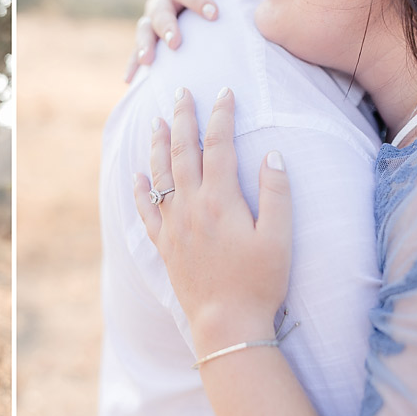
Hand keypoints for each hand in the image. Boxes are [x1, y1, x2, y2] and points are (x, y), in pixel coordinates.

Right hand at [124, 0, 228, 82]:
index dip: (198, 0)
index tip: (214, 14)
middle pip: (160, 12)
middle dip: (166, 27)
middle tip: (175, 43)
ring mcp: (152, 17)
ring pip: (145, 30)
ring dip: (145, 45)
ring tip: (147, 61)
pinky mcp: (149, 34)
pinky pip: (138, 49)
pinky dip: (133, 64)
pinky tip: (129, 80)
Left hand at [132, 87, 292, 352]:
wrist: (226, 323)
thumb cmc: (259, 282)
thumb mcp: (279, 237)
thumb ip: (276, 193)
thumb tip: (272, 153)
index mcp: (220, 200)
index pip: (219, 145)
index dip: (221, 115)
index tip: (224, 92)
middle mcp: (190, 207)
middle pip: (182, 152)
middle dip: (182, 118)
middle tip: (180, 92)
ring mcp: (173, 226)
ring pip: (159, 176)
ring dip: (157, 145)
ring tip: (156, 122)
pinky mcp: (164, 246)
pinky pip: (145, 211)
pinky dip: (139, 190)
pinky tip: (136, 175)